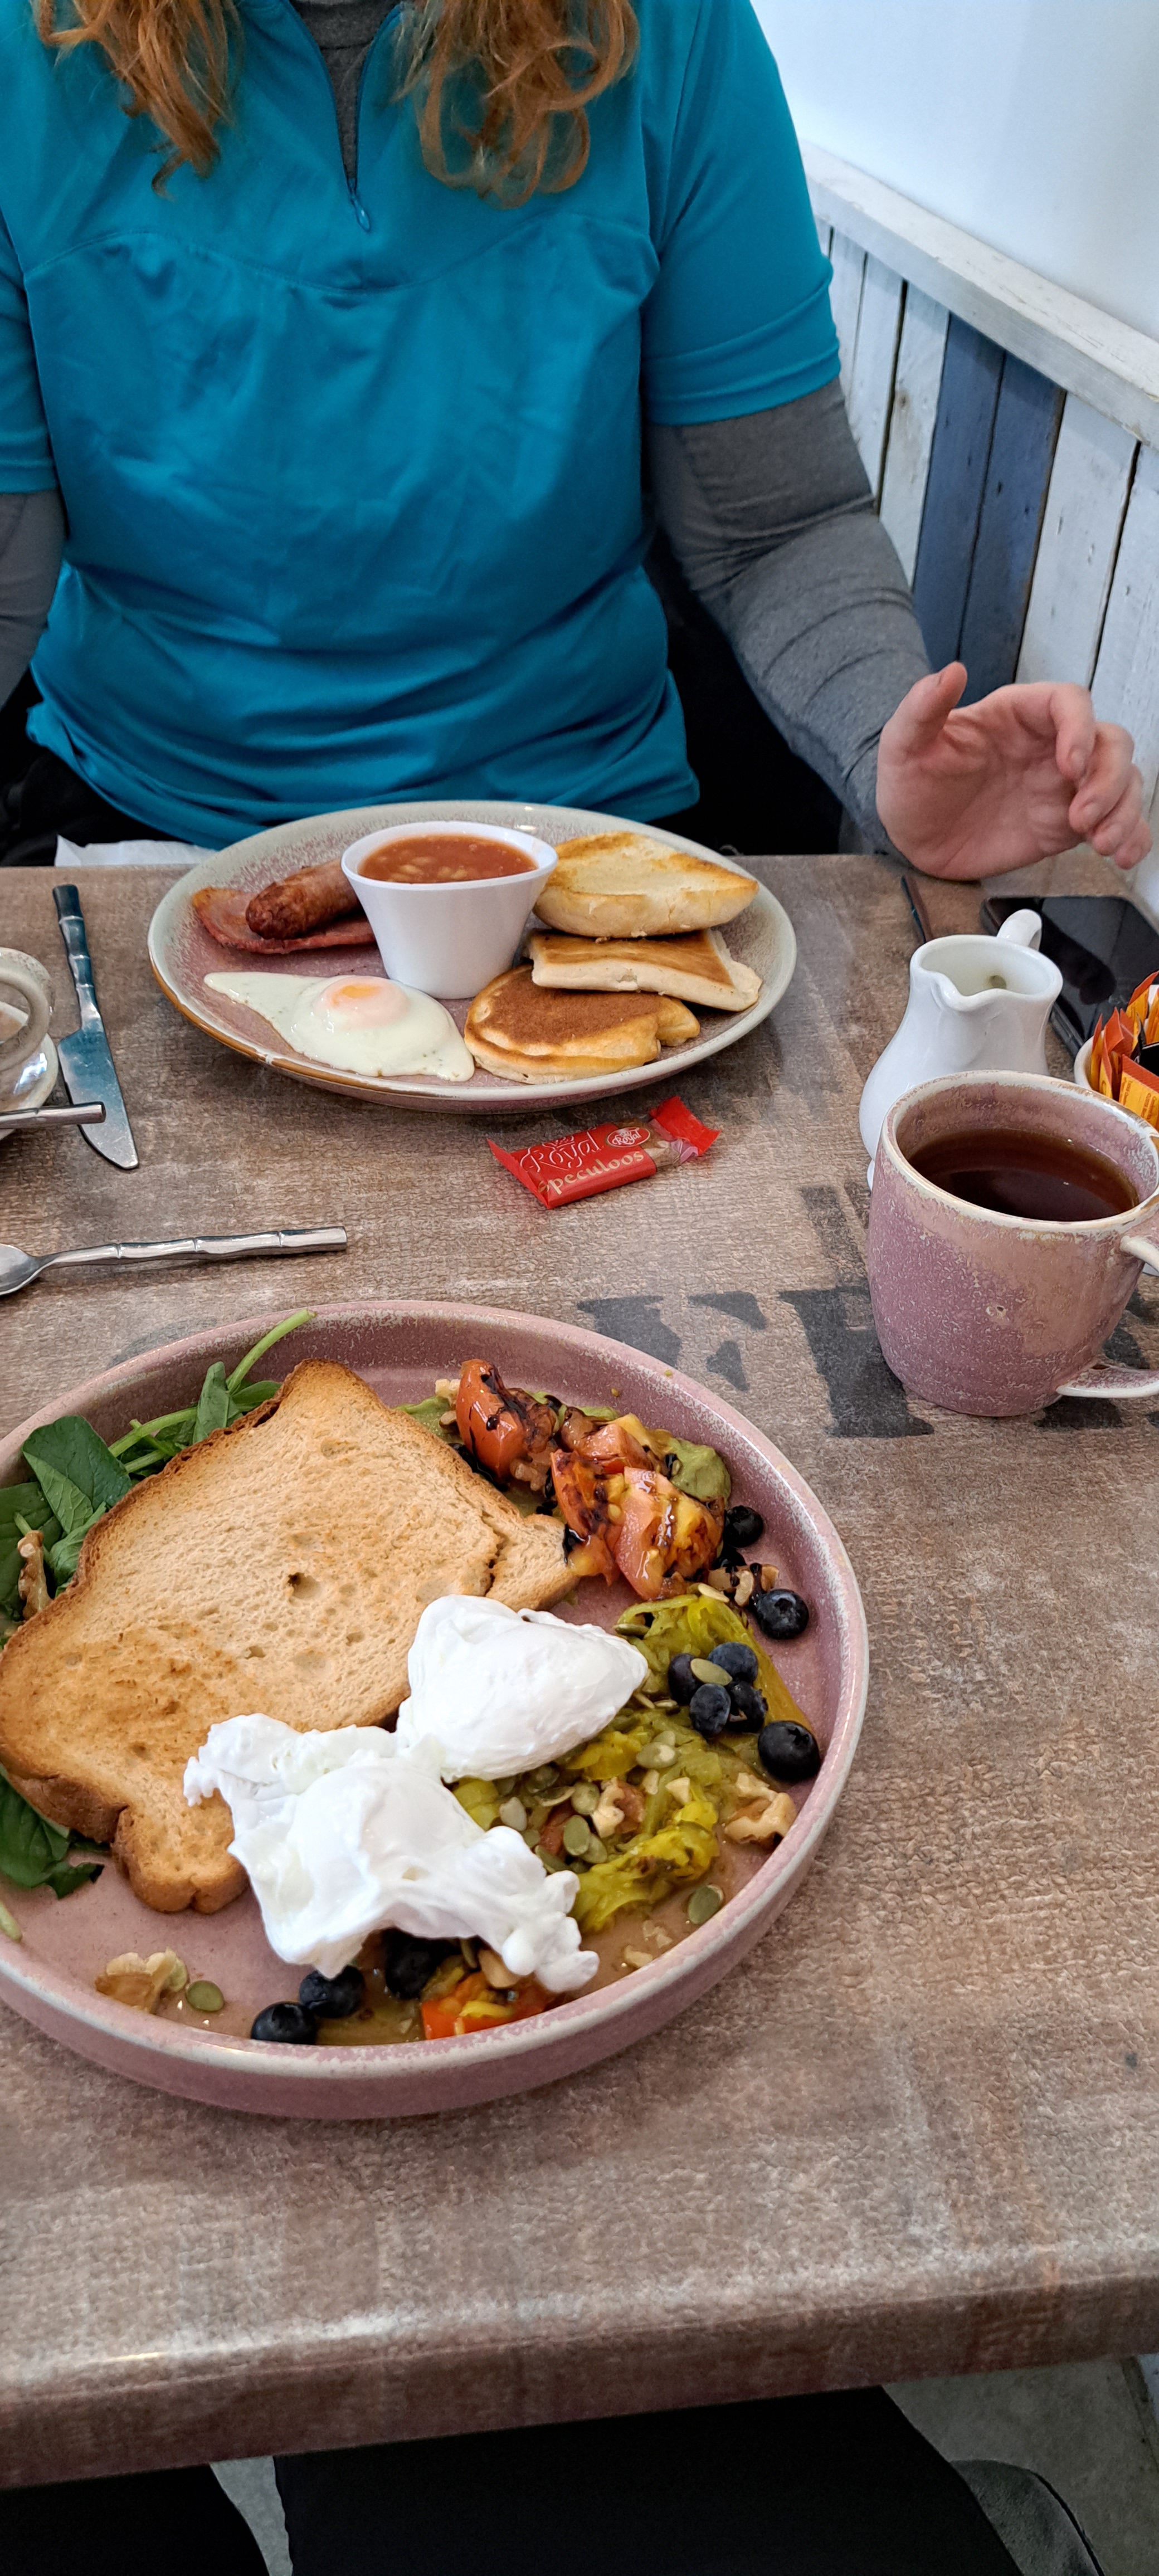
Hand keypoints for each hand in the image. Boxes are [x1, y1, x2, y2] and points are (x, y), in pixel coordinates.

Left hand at [876, 663, 1151, 879]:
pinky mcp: (1067, 824)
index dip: (1080, 729)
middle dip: (1108, 778)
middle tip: (1080, 817)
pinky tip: (1122, 856)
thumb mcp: (903, 744)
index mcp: (1018, 715)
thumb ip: (923, 708)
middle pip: (1110, 741)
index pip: (1069, 702)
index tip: (1069, 767)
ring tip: (1102, 844)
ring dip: (1124, 810)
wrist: (912, 838)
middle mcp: (1050, 745)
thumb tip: (951, 670)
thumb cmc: (911, 783)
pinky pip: (1115, 822)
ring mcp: (1064, 786)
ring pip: (1122, 781)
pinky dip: (1130, 837)